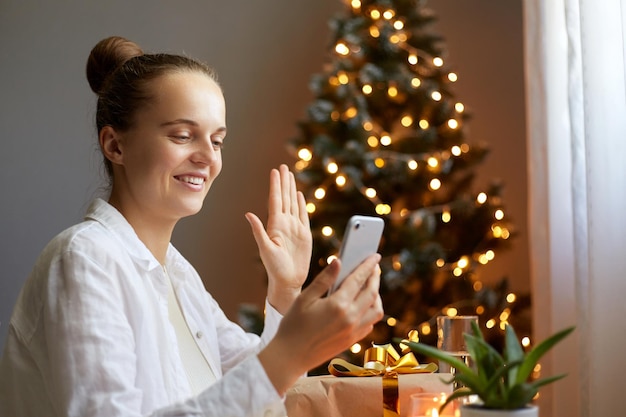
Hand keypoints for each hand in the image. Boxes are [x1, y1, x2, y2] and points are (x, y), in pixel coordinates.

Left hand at [245, 164, 312, 312]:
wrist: (288, 282)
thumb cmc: (275, 269)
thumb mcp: (266, 249)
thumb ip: (258, 231)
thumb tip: (248, 214)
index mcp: (275, 225)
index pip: (276, 200)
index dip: (275, 185)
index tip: (275, 171)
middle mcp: (284, 224)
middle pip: (285, 198)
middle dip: (284, 182)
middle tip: (283, 166)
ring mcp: (295, 228)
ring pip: (294, 203)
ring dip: (292, 189)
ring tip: (290, 175)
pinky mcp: (304, 234)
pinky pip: (303, 215)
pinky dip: (302, 204)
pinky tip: (299, 195)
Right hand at [258, 253, 383, 394]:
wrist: (290, 357)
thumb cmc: (293, 325)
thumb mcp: (305, 298)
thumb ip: (324, 279)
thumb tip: (338, 262)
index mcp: (338, 305)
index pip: (359, 279)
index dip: (368, 266)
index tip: (374, 255)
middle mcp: (351, 318)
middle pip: (372, 293)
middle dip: (375, 277)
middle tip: (374, 268)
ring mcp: (353, 331)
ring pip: (376, 310)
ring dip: (376, 296)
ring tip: (369, 287)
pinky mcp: (352, 341)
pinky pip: (370, 323)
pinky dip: (371, 311)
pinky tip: (362, 305)